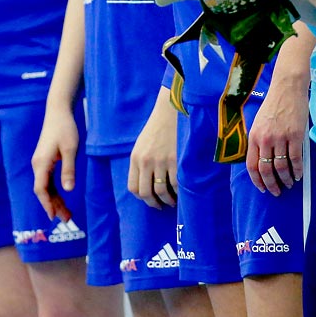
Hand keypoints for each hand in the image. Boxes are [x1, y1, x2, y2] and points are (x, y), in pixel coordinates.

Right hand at [31, 105, 79, 221]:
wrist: (58, 112)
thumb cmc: (65, 128)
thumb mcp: (70, 149)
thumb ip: (69, 169)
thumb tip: (68, 190)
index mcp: (42, 163)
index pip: (41, 189)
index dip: (47, 204)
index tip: (54, 217)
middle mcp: (38, 164)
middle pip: (43, 191)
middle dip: (53, 205)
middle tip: (67, 218)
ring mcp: (40, 162)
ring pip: (45, 186)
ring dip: (54, 200)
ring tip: (66, 213)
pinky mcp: (45, 160)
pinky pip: (47, 180)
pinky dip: (54, 191)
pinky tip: (62, 197)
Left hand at [128, 91, 178, 208]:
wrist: (171, 111)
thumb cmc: (158, 128)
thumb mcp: (142, 145)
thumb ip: (141, 163)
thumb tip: (146, 186)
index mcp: (135, 158)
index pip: (133, 187)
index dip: (142, 198)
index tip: (150, 200)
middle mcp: (146, 161)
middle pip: (146, 193)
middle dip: (154, 203)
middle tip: (161, 205)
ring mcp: (161, 161)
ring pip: (162, 191)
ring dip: (168, 200)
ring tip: (172, 201)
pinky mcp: (176, 160)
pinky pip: (176, 184)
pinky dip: (179, 192)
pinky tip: (181, 192)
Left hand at [246, 47, 310, 194]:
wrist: (287, 88)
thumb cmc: (273, 104)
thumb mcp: (259, 122)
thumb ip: (258, 140)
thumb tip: (260, 159)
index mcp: (254, 136)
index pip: (251, 165)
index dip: (257, 180)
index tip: (262, 188)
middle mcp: (265, 139)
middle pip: (266, 169)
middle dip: (271, 184)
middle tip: (276, 192)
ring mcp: (280, 138)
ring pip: (281, 166)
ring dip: (285, 179)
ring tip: (289, 184)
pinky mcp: (295, 136)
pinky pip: (295, 159)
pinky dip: (297, 170)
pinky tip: (298, 175)